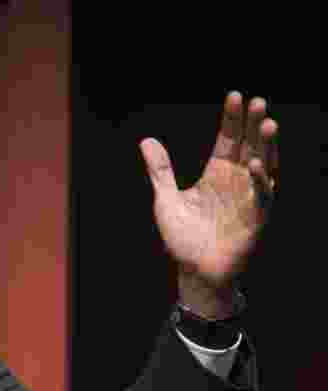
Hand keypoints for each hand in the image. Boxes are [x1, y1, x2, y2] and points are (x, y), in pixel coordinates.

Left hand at [140, 92, 277, 315]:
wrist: (194, 271)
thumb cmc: (183, 237)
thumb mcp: (165, 199)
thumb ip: (160, 170)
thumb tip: (146, 140)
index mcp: (217, 173)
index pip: (227, 139)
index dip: (231, 119)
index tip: (233, 96)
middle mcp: (236, 181)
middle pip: (248, 146)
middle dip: (252, 124)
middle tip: (256, 100)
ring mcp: (248, 198)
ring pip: (262, 165)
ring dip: (265, 145)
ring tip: (267, 122)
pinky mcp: (256, 218)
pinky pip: (261, 196)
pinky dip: (258, 180)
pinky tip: (253, 163)